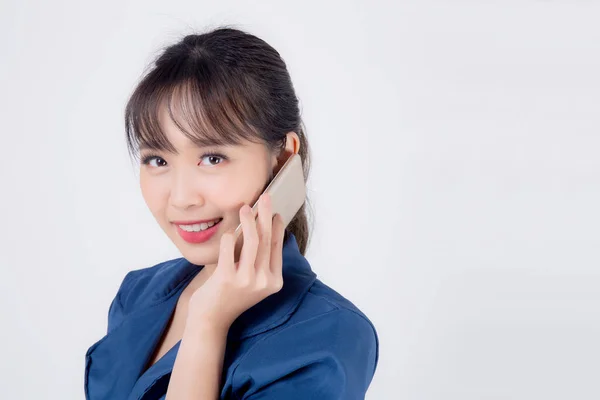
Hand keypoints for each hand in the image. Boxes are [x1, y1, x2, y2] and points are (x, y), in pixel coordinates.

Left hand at [186, 192, 285, 332]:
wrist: (210, 320)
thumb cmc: (230, 296)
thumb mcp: (252, 280)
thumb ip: (258, 259)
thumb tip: (262, 227)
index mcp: (273, 282)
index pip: (277, 247)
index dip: (277, 227)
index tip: (276, 213)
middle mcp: (263, 281)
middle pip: (266, 239)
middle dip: (266, 214)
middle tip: (265, 197)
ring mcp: (246, 280)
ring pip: (252, 240)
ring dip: (249, 219)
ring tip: (245, 207)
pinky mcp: (227, 278)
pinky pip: (229, 246)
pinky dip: (229, 235)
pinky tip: (228, 231)